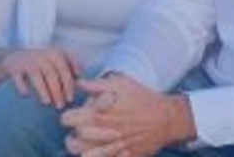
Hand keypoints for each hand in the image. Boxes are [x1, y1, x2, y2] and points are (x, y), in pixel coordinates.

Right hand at [1, 47, 80, 107]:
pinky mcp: (14, 68)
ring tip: (47, 103)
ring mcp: (27, 61)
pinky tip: (26, 96)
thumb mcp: (56, 60)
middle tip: (61, 105)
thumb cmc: (40, 63)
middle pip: (52, 74)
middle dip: (58, 90)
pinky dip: (22, 86)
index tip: (71, 98)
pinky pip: (18, 78)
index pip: (65, 69)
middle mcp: (41, 55)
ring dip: (42, 90)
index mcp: (55, 54)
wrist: (12, 57)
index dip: (68, 84)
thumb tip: (82, 79)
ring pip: (37, 75)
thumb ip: (70, 66)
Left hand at [62, 74, 195, 155]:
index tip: (75, 114)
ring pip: (83, 155)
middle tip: (82, 127)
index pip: (68, 119)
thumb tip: (78, 83)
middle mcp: (102, 134)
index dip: (69, 116)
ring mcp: (111, 148)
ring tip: (86, 141)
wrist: (165, 118)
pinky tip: (98, 150)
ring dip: (81, 148)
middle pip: (72, 141)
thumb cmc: (143, 99)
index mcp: (98, 114)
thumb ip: (97, 84)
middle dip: (75, 133)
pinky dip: (96, 156)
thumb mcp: (121, 84)